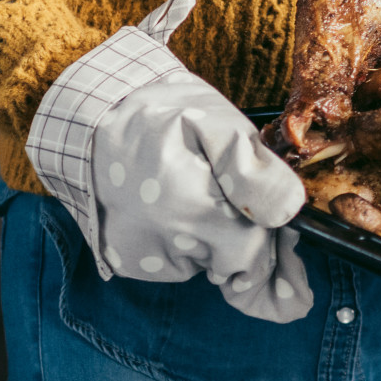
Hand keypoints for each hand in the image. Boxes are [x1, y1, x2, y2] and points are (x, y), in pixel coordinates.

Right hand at [28, 0, 311, 323]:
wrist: (89, 117)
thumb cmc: (159, 113)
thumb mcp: (214, 121)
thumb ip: (253, 168)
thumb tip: (289, 212)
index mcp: (190, 210)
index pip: (253, 256)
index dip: (277, 244)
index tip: (290, 235)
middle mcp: (162, 244)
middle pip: (235, 267)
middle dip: (253, 242)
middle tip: (243, 200)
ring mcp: (141, 257)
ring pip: (208, 266)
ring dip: (220, 241)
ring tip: (203, 193)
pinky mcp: (125, 261)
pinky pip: (179, 264)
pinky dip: (190, 244)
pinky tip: (180, 207)